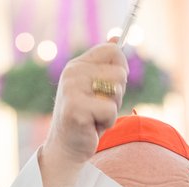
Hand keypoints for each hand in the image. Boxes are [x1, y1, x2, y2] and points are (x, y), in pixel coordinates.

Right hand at [39, 41, 127, 186]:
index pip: (113, 51)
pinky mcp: (75, 109)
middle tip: (100, 107)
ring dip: (112, 109)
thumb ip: (106, 65)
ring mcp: (72, 90)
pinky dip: (107, 122)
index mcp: (78, 65)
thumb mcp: (97, 88)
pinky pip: (110, 111)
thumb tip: (118, 37)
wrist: (66, 148)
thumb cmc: (86, 119)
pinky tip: (92, 126)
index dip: (121, 68)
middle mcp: (72, 73)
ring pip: (116, 91)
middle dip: (117, 94)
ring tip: (95, 116)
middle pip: (120, 72)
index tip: (113, 85)